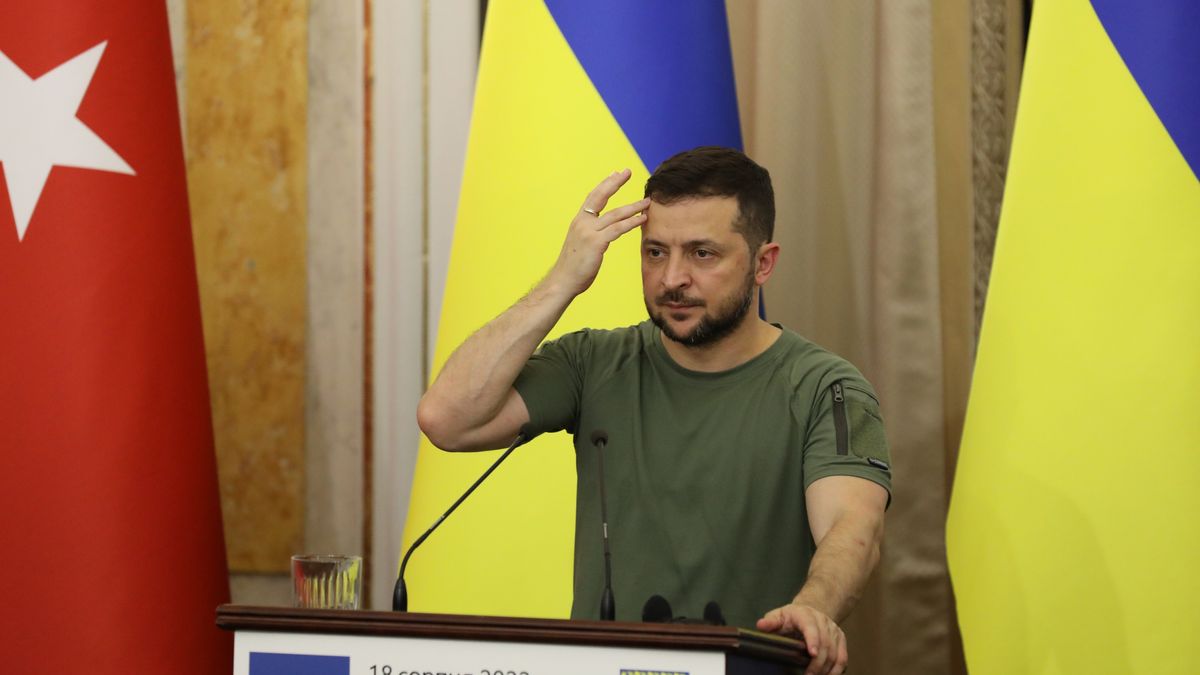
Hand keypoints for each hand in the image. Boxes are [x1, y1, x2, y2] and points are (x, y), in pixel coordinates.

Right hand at [548, 169, 649, 296]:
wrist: (562, 281)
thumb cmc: (572, 267)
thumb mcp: (581, 245)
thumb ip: (591, 235)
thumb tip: (602, 235)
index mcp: (579, 221)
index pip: (593, 197)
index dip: (605, 184)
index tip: (616, 173)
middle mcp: (582, 222)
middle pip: (601, 196)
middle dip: (615, 182)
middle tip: (627, 171)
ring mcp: (589, 232)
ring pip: (615, 214)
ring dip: (634, 206)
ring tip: (647, 201)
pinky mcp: (596, 242)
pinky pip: (618, 229)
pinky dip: (632, 222)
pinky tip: (643, 218)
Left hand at [757, 603, 847, 674]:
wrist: (810, 611)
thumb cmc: (791, 617)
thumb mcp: (778, 616)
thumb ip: (770, 622)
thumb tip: (761, 625)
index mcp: (805, 614)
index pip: (811, 627)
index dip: (813, 640)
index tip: (812, 654)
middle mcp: (822, 621)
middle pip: (825, 644)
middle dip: (817, 663)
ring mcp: (833, 630)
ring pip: (835, 653)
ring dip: (826, 669)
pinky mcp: (840, 639)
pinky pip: (843, 658)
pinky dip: (837, 670)